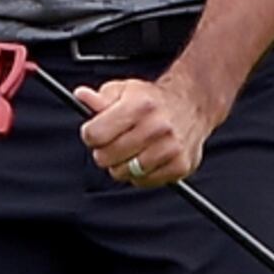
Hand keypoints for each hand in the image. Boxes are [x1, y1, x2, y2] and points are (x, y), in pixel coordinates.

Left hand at [73, 72, 217, 188]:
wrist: (192, 105)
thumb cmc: (152, 100)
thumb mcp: (124, 91)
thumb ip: (100, 98)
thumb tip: (81, 96)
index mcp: (139, 105)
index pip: (95, 134)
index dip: (90, 135)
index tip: (94, 133)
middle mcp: (157, 127)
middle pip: (106, 157)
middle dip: (104, 151)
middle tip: (113, 142)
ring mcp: (170, 148)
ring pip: (123, 173)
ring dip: (121, 165)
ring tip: (131, 150)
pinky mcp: (180, 166)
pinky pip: (143, 182)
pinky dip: (139, 174)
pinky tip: (146, 158)